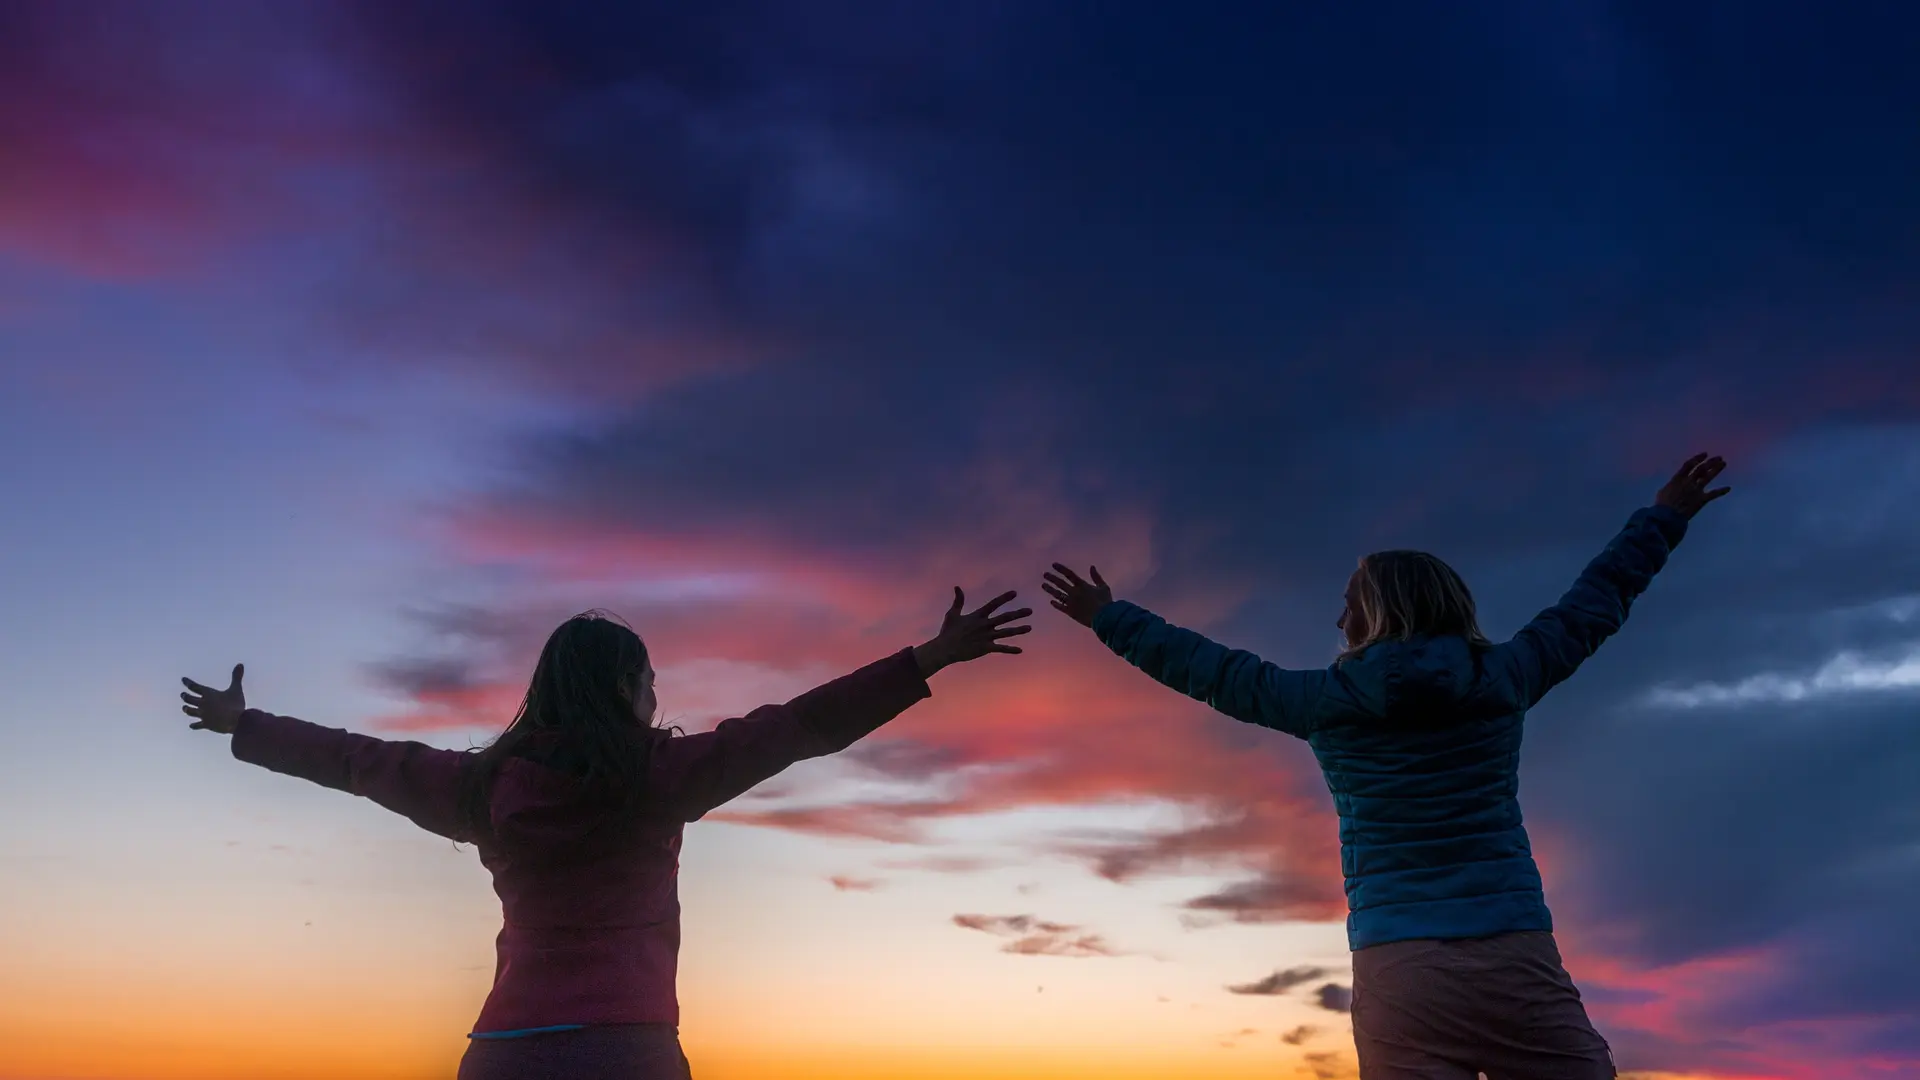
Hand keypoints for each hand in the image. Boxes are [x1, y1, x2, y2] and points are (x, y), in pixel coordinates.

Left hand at [181, 664, 246, 733]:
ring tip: (184, 708)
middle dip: (185, 696)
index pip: (195, 687)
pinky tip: (192, 725)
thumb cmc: (235, 704)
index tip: (183, 680)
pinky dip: (194, 725)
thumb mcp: (236, 689)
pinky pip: (197, 725)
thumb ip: (236, 677)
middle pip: (189, 699)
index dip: (188, 682)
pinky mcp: (206, 724)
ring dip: (187, 709)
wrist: (236, 722)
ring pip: (190, 711)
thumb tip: (240, 664)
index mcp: (209, 694)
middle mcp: (203, 704)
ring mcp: (203, 715)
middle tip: (182, 694)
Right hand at [914, 588, 1032, 675]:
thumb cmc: (948, 631)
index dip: (1004, 598)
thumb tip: (957, 587)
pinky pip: (1001, 648)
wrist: (945, 648)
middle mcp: (985, 625)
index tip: (1015, 593)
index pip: (994, 604)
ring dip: (1019, 629)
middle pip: (1005, 617)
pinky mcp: (986, 648)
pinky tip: (1020, 650)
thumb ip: (958, 600)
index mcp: (978, 616)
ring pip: (1006, 632)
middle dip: (1018, 613)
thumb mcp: (952, 613)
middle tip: (1030, 610)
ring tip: (1029, 627)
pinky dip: (1010, 649)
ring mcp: (986, 636)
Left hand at [1041, 564, 1112, 627]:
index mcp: (1082, 585)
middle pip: (1060, 584)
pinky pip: (1061, 607)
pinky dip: (1056, 604)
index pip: (1069, 574)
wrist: (1104, 618)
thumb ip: (1096, 577)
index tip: (1053, 565)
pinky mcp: (1071, 612)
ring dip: (1050, 590)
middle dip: (1052, 578)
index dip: (1061, 569)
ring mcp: (1071, 603)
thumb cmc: (1105, 602)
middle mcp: (1074, 593)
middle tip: (1045, 574)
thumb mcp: (1103, 587)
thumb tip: (1092, 566)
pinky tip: (1051, 601)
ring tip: (1043, 585)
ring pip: (1058, 595)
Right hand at [1654, 452, 1731, 519]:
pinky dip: (1721, 491)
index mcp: (1677, 479)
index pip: (1689, 465)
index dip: (1697, 459)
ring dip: (1716, 470)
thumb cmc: (1662, 505)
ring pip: (1708, 477)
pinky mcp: (1701, 499)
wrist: (1668, 516)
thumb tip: (1674, 484)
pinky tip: (1728, 488)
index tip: (1705, 454)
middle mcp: (1688, 482)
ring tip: (1723, 463)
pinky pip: (1713, 494)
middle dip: (1710, 462)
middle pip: (1701, 469)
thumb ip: (1672, 486)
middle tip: (1719, 457)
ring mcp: (1696, 490)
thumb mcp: (1663, 491)